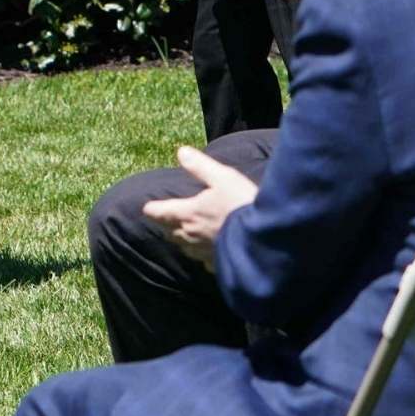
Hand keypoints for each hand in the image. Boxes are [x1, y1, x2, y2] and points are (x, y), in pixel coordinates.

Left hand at [142, 146, 259, 270]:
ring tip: (185, 234)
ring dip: (183, 240)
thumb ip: (200, 166)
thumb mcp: (222, 177)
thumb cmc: (242, 204)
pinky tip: (209, 254)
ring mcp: (205, 252)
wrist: (267, 238)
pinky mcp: (220, 263)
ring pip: (185, 248)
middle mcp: (191, 234)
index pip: (159, 212)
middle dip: (167, 225)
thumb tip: (181, 152)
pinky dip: (203, 256)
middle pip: (170, 231)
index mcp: (187, 213)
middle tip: (167, 219)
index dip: (152, 209)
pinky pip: (205, 262)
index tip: (147, 207)